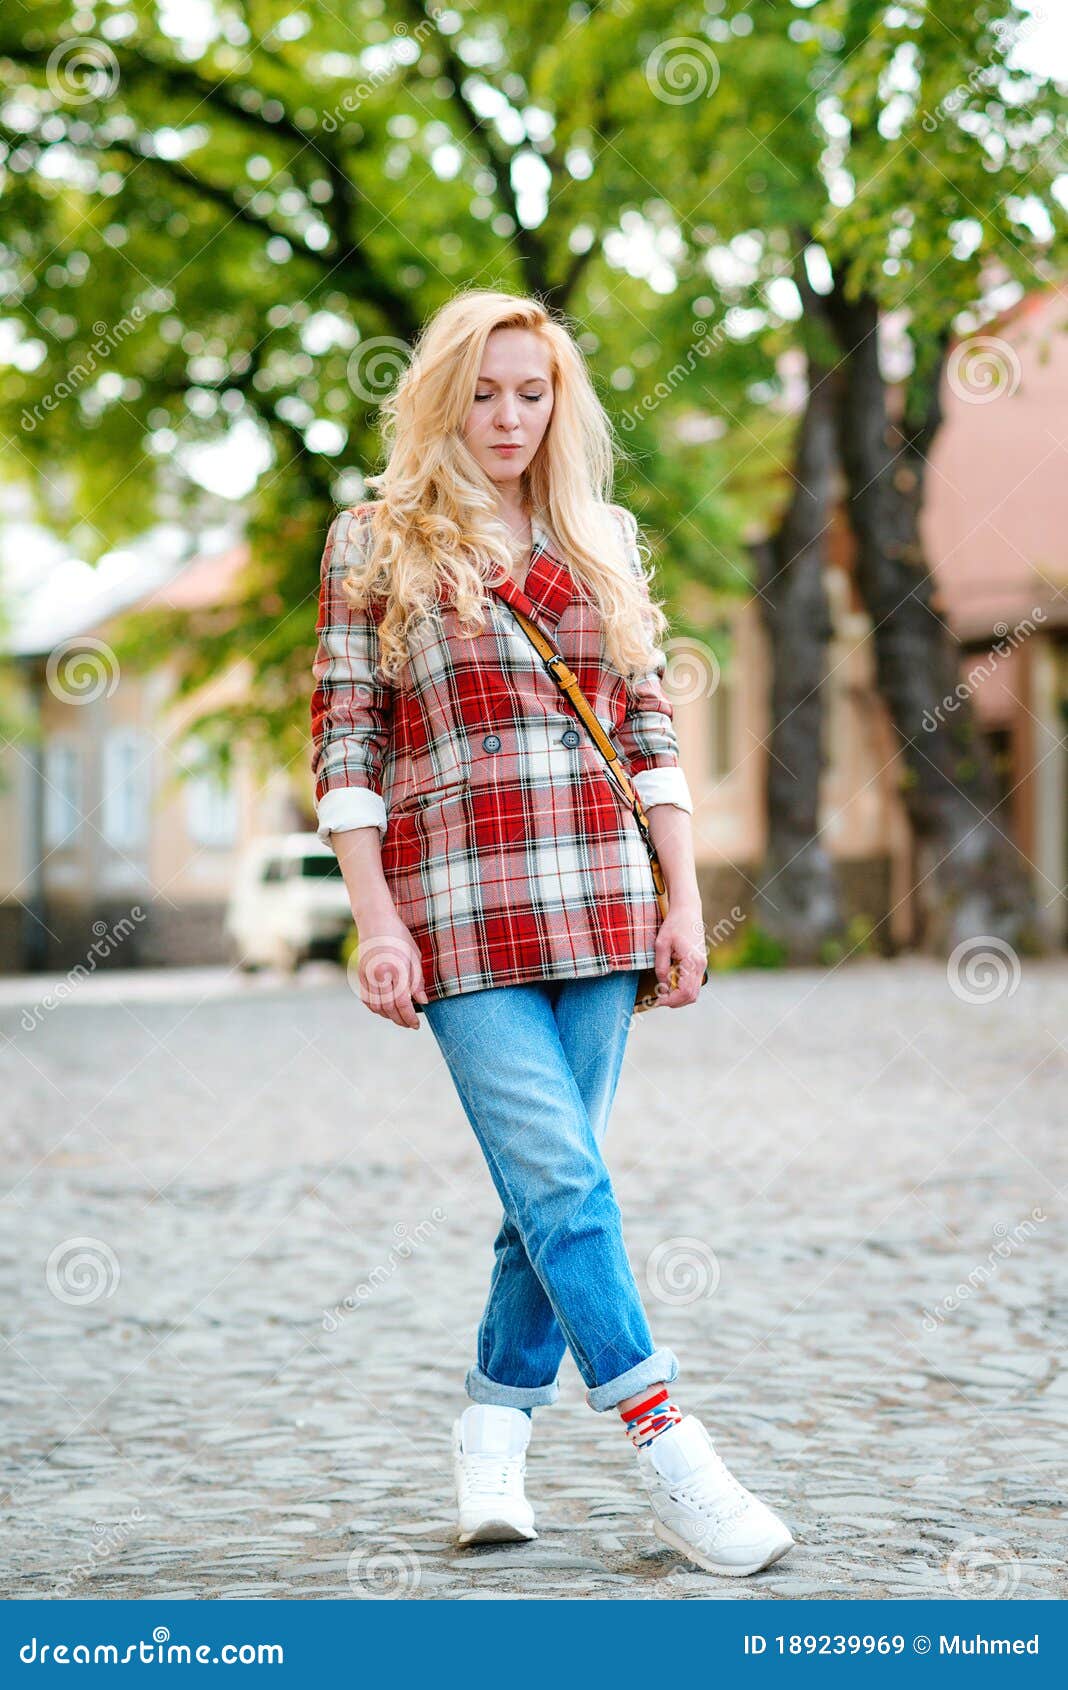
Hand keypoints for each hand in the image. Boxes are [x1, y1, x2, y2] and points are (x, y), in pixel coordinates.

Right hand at [352, 911, 428, 1027]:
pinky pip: (366, 999)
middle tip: (410, 1025)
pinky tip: (386, 1009)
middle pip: (388, 1008)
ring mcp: (367, 976)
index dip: (410, 1017)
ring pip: (376, 1007)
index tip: (416, 1024)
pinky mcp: (360, 975)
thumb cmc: (398, 936)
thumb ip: (417, 981)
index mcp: (395, 968)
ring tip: (399, 1018)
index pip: (402, 1002)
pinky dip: (376, 1008)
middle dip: (400, 1020)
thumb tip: (422, 1001)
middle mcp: (378, 975)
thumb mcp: (414, 956)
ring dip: (388, 1016)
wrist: (374, 920)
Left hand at [652, 901, 706, 1008]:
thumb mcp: (661, 945)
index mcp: (692, 962)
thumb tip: (663, 985)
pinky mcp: (700, 962)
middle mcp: (701, 965)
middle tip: (659, 998)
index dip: (671, 1000)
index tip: (658, 1000)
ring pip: (694, 991)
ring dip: (679, 995)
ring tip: (663, 990)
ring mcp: (702, 964)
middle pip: (691, 996)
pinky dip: (683, 988)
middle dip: (675, 1001)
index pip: (684, 992)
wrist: (688, 910)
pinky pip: (693, 983)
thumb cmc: (673, 925)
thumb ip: (661, 967)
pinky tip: (670, 982)